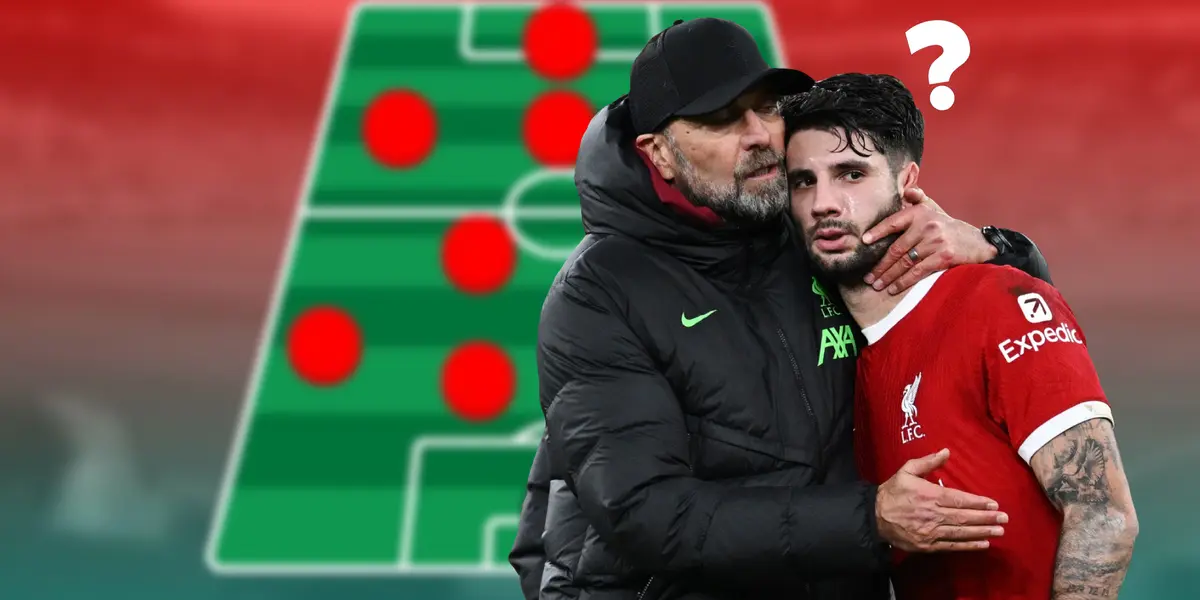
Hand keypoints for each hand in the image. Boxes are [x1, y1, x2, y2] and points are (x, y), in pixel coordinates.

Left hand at [861, 188, 996, 294]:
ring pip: (905, 262)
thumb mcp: (934, 209)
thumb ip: (918, 199)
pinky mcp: (943, 257)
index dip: (878, 232)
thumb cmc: (948, 227)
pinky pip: (917, 272)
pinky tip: (893, 288)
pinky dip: (903, 282)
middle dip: (880, 265)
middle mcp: (927, 226)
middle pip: (897, 249)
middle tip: (868, 277)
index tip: (864, 241)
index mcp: (921, 213)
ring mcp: (935, 242)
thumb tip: (906, 190)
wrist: (978, 242)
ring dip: (888, 276)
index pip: (894, 222)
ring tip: (876, 285)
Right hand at [875, 448, 1007, 552]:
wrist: (874, 516)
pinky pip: (952, 546)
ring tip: (999, 531)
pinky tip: (983, 544)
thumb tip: (946, 452)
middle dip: (986, 518)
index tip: (994, 503)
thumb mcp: (906, 471)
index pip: (959, 500)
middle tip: (1004, 518)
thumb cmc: (892, 492)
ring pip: (961, 532)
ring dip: (982, 532)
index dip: (978, 502)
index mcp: (929, 495)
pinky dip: (968, 546)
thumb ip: (927, 462)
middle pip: (964, 517)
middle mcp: (933, 514)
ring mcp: (931, 532)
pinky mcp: (927, 545)